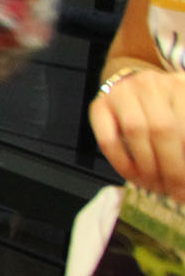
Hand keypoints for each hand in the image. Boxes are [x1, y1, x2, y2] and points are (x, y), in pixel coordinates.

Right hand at [90, 69, 184, 198]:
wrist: (135, 89)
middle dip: (171, 168)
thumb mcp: (183, 115)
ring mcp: (122, 91)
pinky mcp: (99, 105)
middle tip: (176, 192)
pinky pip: (108, 139)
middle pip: (163, 128)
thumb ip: (182, 138)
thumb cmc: (167, 109)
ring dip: (147, 167)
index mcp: (181, 84)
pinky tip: (134, 176)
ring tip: (156, 186)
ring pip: (135, 132)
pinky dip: (122, 163)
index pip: (184, 126)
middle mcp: (152, 83)